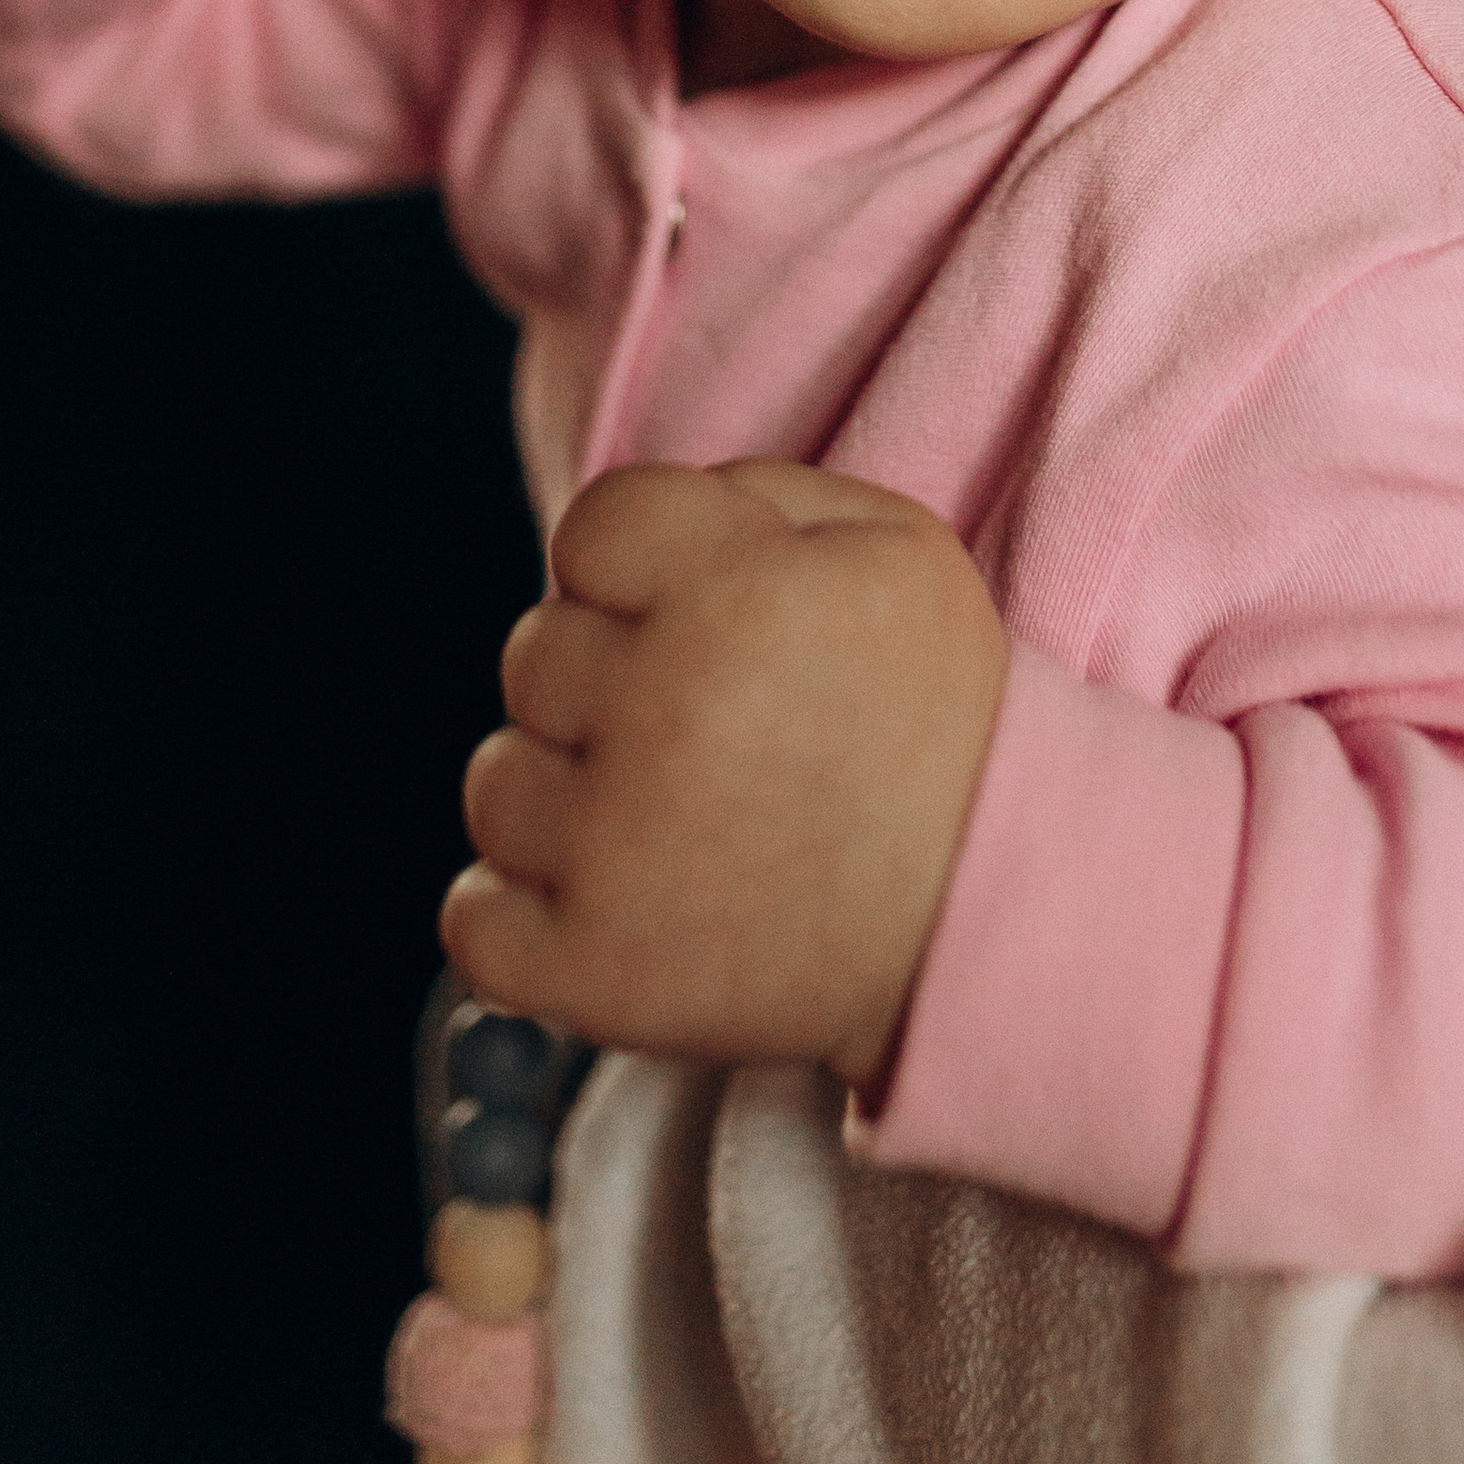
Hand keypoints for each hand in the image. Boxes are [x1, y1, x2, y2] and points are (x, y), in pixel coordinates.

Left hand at [444, 462, 1010, 1092]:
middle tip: (711, 735)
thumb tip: (629, 525)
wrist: (989, 916)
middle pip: (534, 656)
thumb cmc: (935, 719)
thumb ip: (753, 492)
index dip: (639, 570)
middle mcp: (661, 708)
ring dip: (564, 800)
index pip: (589, 530)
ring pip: (498, 784)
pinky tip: (621, 902)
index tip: (698, 619)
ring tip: (677, 826)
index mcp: (729, 589)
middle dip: (606, 683)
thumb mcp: (894, 546)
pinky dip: (523, 919)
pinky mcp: (592, 971)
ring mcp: (616, 850)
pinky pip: (473, 920)